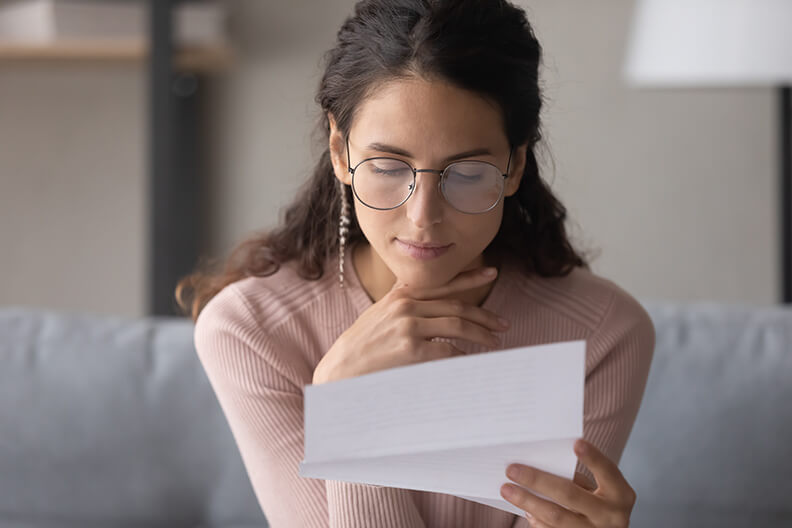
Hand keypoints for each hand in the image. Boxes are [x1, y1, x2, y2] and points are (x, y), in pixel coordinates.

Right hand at [313, 266, 509, 383]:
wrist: (341, 368)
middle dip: (484, 315)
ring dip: (481, 335)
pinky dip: (463, 356)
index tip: (491, 272)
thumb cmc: (362, 345)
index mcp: (401, 295)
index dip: (470, 278)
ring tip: (494, 342)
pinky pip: (448, 351)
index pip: (443, 282)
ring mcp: (409, 326)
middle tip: (502, 324)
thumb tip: (435, 305)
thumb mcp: (381, 314)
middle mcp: (406, 305)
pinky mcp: (411, 349)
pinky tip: (471, 361)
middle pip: (457, 306)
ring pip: (458, 326)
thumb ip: (404, 303)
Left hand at [499, 439, 635, 526]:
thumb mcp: (599, 490)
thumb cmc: (599, 503)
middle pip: (570, 495)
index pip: (608, 472)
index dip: (594, 458)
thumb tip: (537, 465)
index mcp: (620, 494)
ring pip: (556, 516)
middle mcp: (612, 516)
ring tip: (506, 489)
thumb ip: (577, 478)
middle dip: (537, 480)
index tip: (576, 443)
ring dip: (527, 501)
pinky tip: (524, 509)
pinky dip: (535, 519)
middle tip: (512, 469)